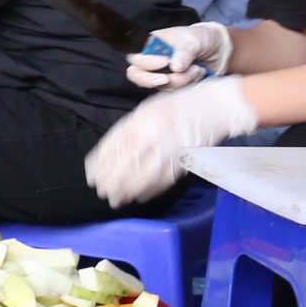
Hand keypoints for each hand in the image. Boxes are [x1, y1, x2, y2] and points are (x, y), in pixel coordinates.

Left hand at [84, 77, 256, 207]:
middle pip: (127, 165)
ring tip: (116, 199)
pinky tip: (138, 196)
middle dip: (111, 181)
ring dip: (128, 191)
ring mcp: (172, 151)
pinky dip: (149, 191)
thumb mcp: (144, 111)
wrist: (214, 108)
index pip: (114, 148)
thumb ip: (126, 131)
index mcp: (141, 122)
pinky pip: (164, 180)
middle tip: (101, 192)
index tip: (92, 177)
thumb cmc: (176, 107)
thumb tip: (107, 154)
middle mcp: (155, 137)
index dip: (100, 165)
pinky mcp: (185, 162)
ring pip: (145, 176)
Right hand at [127, 22, 233, 90]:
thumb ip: (183, 52)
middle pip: (137, 75)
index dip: (146, 63)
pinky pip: (176, 90)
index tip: (165, 62)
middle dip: (150, 80)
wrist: (219, 50)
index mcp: (151, 45)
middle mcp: (152, 61)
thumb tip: (175, 67)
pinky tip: (199, 73)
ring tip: (197, 69)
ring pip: (160, 85)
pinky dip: (189, 84)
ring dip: (181, 80)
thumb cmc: (201, 38)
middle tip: (167, 79)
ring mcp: (162, 74)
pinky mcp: (174, 84)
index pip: (136, 57)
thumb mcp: (193, 40)